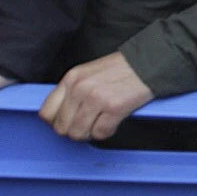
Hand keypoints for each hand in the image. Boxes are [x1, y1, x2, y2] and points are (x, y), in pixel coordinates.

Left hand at [39, 52, 153, 141]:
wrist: (150, 62)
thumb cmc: (122, 69)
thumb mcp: (89, 73)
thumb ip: (72, 92)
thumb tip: (61, 116)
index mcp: (71, 78)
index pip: (46, 112)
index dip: (56, 122)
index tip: (68, 122)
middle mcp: (80, 88)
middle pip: (62, 127)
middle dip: (75, 130)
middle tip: (88, 123)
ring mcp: (96, 98)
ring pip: (78, 133)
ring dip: (90, 133)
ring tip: (101, 122)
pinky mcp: (114, 107)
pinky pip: (100, 133)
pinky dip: (107, 131)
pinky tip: (114, 120)